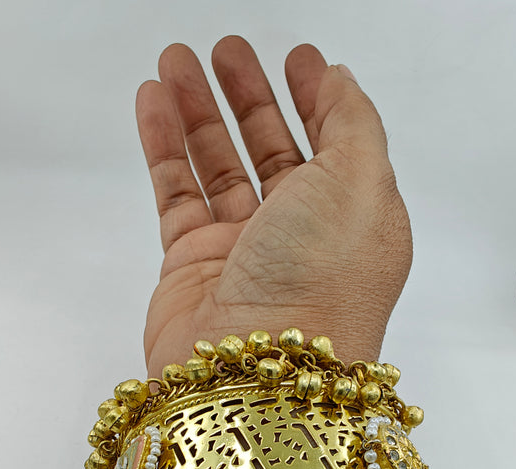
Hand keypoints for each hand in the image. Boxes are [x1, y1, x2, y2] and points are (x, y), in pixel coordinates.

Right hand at [136, 36, 411, 376]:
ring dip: (198, 113)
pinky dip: (164, 148)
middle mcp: (300, 236)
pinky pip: (176, 194)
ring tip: (174, 65)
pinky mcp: (193, 264)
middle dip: (250, 99)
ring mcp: (245, 251)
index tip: (297, 58)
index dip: (317, 99)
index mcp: (353, 219)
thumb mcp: (362, 183)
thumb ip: (354, 123)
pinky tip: (153, 105)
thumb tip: (339, 82)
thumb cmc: (322, 280)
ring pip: (218, 168)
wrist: (257, 369)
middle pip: (273, 152)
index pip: (335, 145)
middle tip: (226, 52)